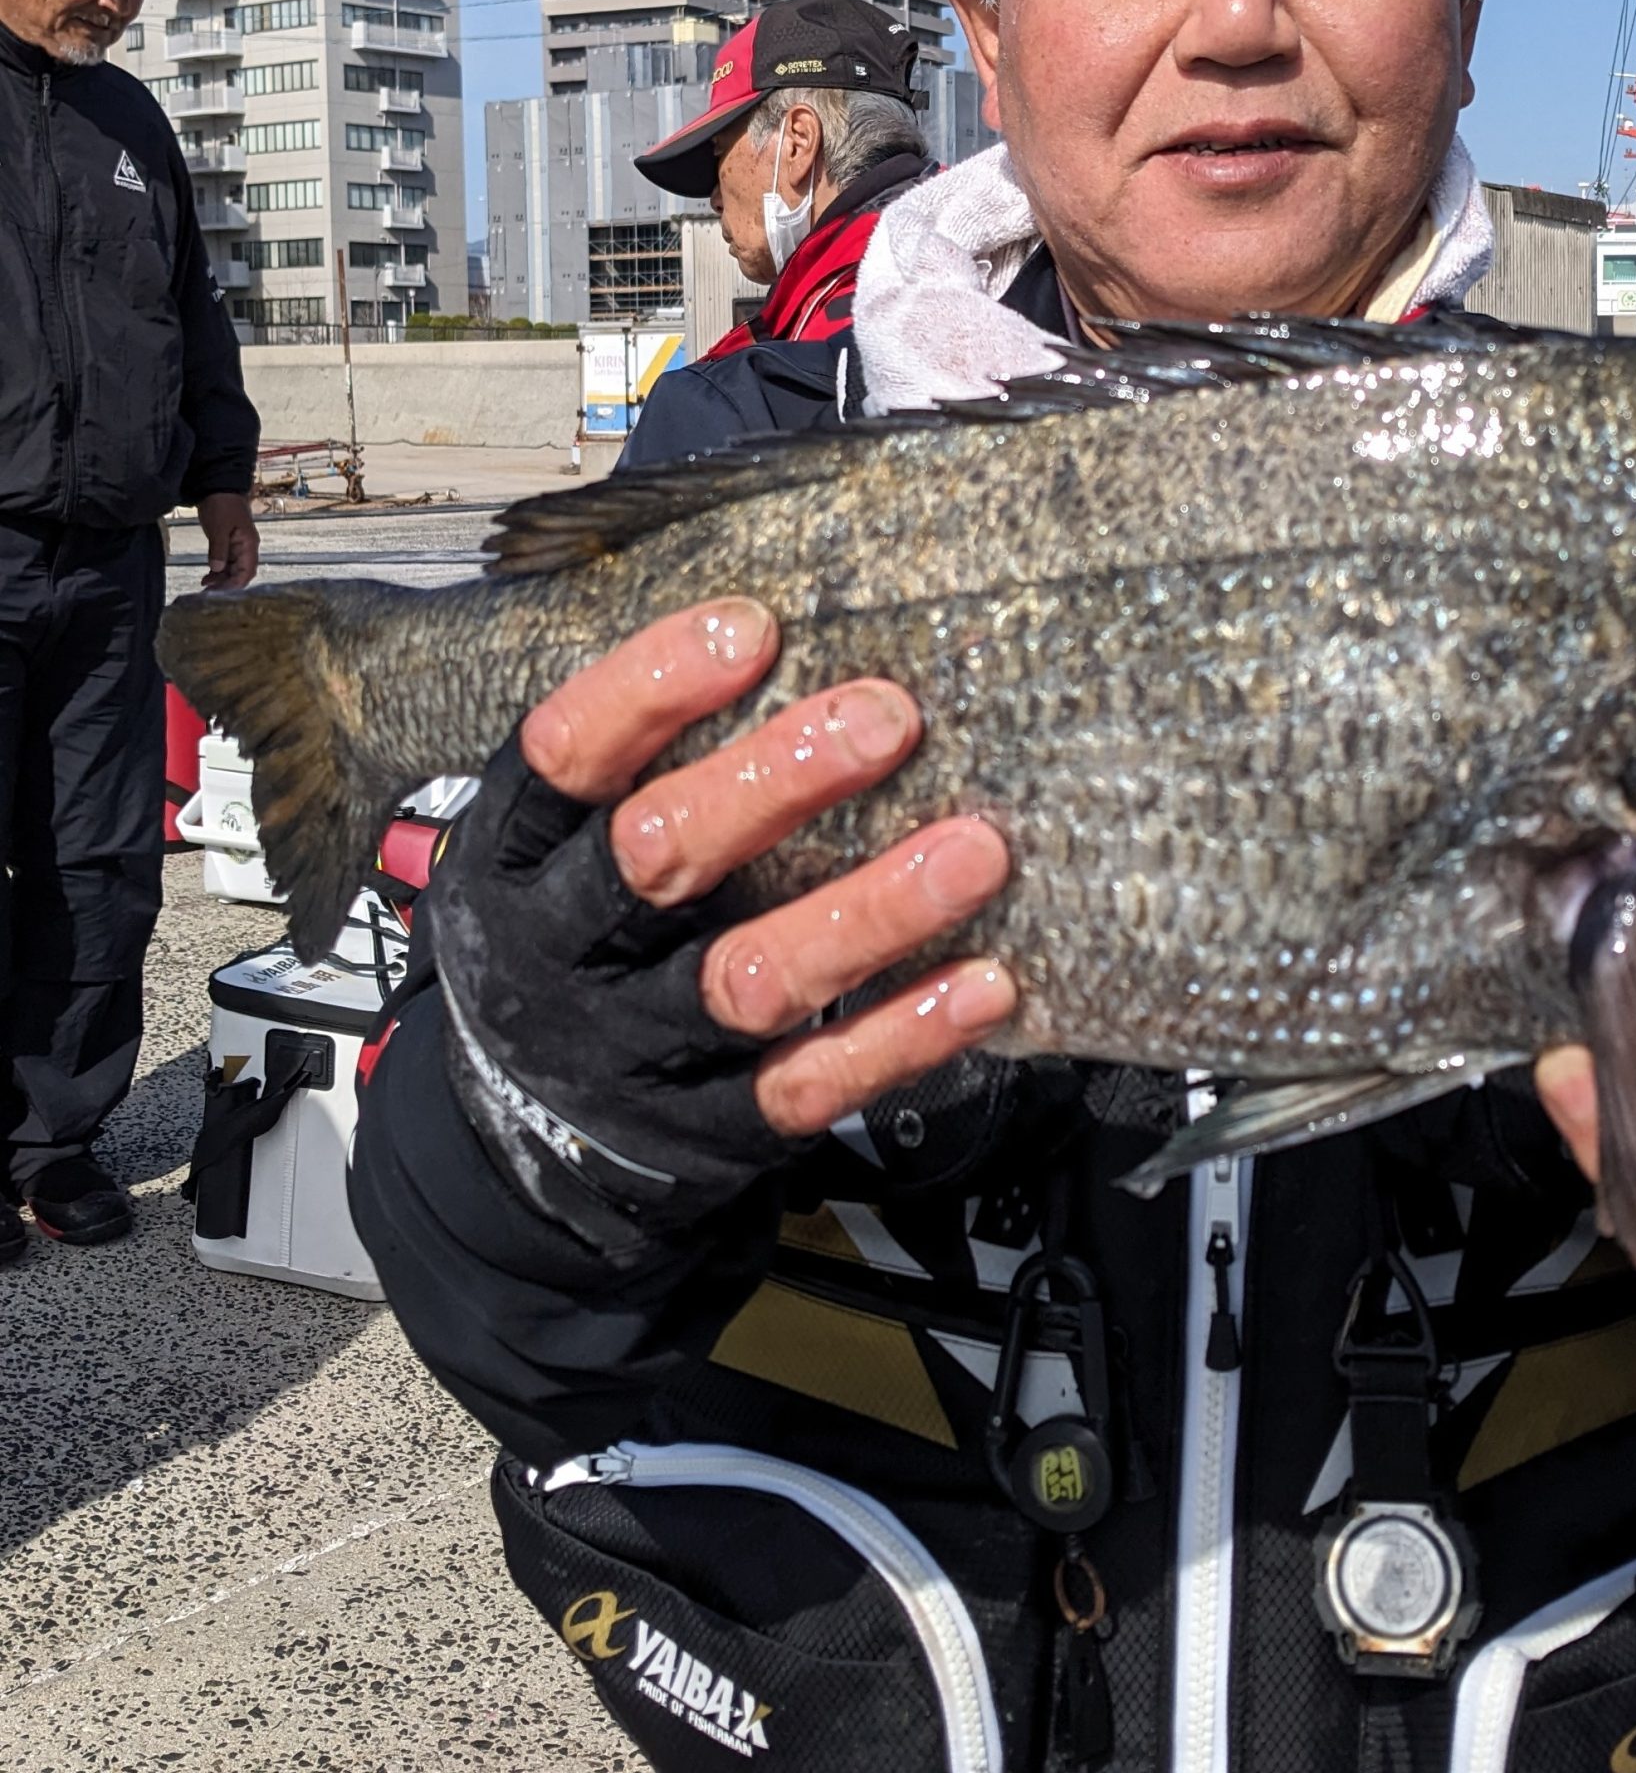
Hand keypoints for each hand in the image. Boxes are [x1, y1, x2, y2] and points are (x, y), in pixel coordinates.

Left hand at [196, 492, 257, 589]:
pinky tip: (207, 577)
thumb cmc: (222, 505)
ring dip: (221, 579)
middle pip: (241, 573)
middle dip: (227, 584)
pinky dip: (218, 571)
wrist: (218, 487)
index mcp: (249, 544)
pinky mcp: (227, 544)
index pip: (247, 571)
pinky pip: (226, 563)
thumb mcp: (219, 527)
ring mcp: (237, 546)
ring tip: (205, 586)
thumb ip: (219, 549)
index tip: (220, 592)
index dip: (235, 584)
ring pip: (233, 570)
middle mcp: (246, 548)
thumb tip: (217, 569)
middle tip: (209, 593)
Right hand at [432, 597, 1013, 1238]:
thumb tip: (772, 627)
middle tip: (888, 717)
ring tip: (976, 851)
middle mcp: (566, 951)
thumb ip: (639, 761)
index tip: (752, 627)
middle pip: (660, 859)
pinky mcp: (713, 1129)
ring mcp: (640, 1048)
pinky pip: (815, 1082)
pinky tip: (986, 984)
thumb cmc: (569, 939)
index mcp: (518, 857)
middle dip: (776, 782)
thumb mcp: (549, 848)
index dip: (650, 687)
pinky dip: (906, 1033)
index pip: (566, 755)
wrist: (512, 1145)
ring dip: (872, 911)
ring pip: (754, 979)